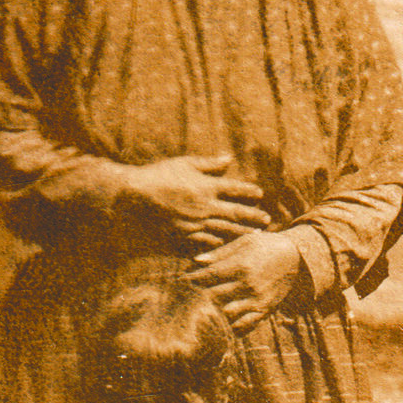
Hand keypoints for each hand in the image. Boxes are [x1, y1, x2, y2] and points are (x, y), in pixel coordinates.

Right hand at [123, 155, 269, 247]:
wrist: (135, 194)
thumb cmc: (159, 174)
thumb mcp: (185, 163)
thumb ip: (209, 164)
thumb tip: (229, 159)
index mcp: (206, 186)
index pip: (235, 188)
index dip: (249, 191)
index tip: (259, 194)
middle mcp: (205, 205)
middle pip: (236, 212)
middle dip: (253, 216)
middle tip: (267, 220)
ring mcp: (195, 222)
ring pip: (225, 228)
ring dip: (242, 231)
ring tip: (255, 234)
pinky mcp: (184, 234)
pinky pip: (206, 241)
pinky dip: (218, 242)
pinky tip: (226, 244)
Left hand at [191, 231, 304, 332]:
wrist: (298, 258)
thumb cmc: (267, 245)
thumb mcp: (245, 242)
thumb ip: (220, 253)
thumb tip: (196, 261)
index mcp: (241, 266)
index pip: (209, 276)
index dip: (193, 279)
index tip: (181, 281)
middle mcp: (248, 285)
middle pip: (214, 296)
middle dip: (198, 297)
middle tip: (186, 298)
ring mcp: (257, 300)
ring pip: (227, 314)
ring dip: (213, 314)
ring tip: (201, 312)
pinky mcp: (265, 310)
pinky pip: (245, 325)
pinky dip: (231, 327)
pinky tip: (222, 324)